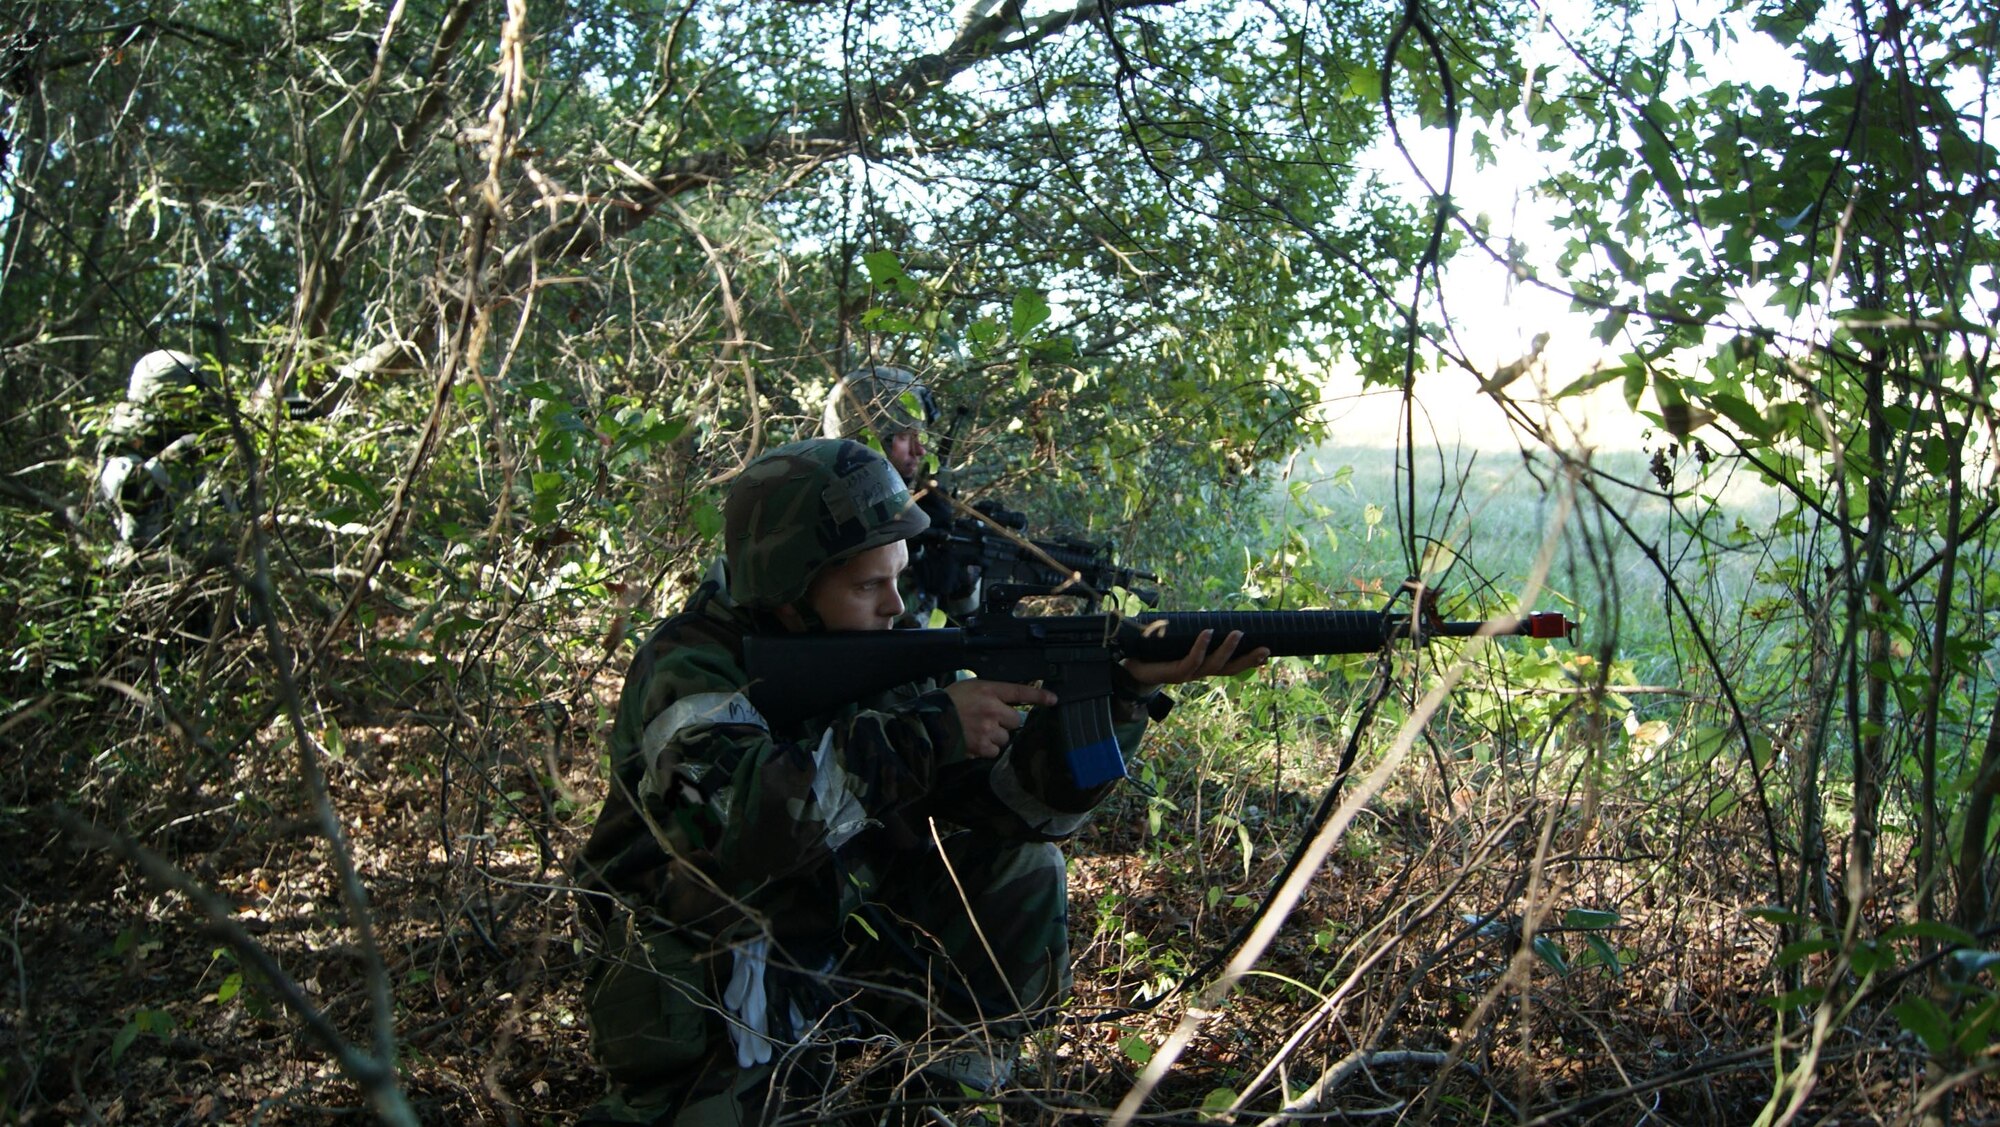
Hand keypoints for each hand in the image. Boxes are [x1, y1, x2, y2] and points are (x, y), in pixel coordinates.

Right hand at [945, 678, 1058, 758]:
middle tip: (988, 720)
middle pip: (1015, 719)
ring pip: (1006, 737)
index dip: (1039, 695)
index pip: (1020, 691)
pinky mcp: (982, 746)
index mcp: (988, 690)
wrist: (928, 723)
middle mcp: (991, 709)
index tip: (1053, 699)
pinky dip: (987, 748)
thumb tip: (1006, 700)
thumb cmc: (947, 703)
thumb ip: (990, 693)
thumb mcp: (969, 688)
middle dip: (1005, 721)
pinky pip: (995, 750)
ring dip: (996, 736)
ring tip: (977, 731)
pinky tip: (974, 742)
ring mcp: (988, 729)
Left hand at [1121, 629, 1269, 689]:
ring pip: (1213, 665)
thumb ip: (1190, 632)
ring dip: (1227, 650)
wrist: (1128, 667)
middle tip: (1265, 649)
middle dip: (1247, 660)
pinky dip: (1201, 646)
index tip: (1267, 652)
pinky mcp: (1173, 673)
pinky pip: (1191, 660)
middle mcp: (1197, 673)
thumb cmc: (1154, 652)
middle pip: (1228, 670)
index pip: (1230, 666)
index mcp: (1201, 667)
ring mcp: (1187, 675)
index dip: (1248, 661)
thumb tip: (1204, 613)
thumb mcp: (1176, 640)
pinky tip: (1207, 633)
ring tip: (1237, 633)